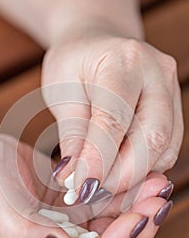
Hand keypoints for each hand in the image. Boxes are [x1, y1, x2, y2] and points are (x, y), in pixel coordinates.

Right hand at [0, 119, 171, 237]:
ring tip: (158, 188)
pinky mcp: (68, 206)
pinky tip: (140, 180)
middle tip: (158, 205)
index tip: (138, 221)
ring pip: (109, 230)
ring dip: (136, 212)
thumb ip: (25, 234)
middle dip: (135, 233)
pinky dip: (124, 196)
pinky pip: (103, 206)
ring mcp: (61, 227)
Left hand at [42, 35, 182, 201]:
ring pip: (164, 149)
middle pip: (153, 138)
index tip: (82, 187)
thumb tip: (74, 178)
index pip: (115, 120)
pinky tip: (119, 172)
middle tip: (93, 192)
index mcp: (123, 61)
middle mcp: (157, 73)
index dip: (99, 160)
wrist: (97, 45)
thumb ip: (72, 135)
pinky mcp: (175, 109)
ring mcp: (171, 91)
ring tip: (103, 185)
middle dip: (123, 175)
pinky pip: (166, 149)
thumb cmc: (75, 66)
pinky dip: (144, 168)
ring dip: (134, 176)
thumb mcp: (62, 93)